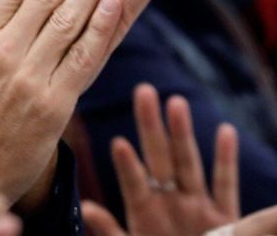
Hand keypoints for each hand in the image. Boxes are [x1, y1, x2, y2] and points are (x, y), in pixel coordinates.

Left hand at [81, 83, 238, 235]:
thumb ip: (111, 230)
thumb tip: (86, 208)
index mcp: (143, 211)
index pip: (134, 183)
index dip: (127, 165)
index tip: (118, 142)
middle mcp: (168, 201)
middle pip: (158, 158)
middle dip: (150, 125)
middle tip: (142, 90)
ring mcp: (194, 206)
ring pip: (188, 163)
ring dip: (182, 134)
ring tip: (175, 101)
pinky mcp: (223, 218)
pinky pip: (225, 185)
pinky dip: (226, 159)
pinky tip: (224, 129)